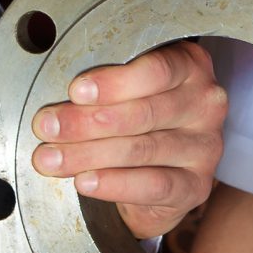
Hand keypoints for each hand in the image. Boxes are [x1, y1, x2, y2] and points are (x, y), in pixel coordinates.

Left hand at [30, 40, 225, 237]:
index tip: (75, 91)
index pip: (156, 70)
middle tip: (47, 127)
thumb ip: (100, 90)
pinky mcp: (196, 185)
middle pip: (143, 112)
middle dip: (86, 122)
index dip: (113, 82)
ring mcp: (204, 146)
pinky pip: (154, 185)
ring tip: (53, 158)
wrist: (154, 173)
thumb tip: (55, 108)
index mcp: (188, 67)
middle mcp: (204, 103)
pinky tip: (86, 181)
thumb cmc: (134, 120)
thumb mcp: (124, 91)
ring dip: (89, 154)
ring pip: (142, 148)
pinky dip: (115, 184)